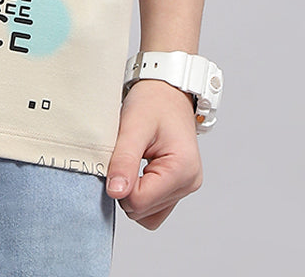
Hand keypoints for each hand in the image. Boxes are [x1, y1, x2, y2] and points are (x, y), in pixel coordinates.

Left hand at [105, 80, 202, 228]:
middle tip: (124, 155)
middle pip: (142, 210)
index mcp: (182, 170)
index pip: (139, 202)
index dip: (120, 184)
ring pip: (147, 214)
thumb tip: (115, 192)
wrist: (168, 90)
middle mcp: (189, 183)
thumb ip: (124, 160)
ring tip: (132, 160)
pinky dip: (141, 194)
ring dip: (132, 192)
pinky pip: (153, 207)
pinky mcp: (178, 186)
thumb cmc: (153, 101)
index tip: (117, 158)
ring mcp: (185, 187)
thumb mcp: (133, 126)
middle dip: (125, 187)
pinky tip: (137, 169)